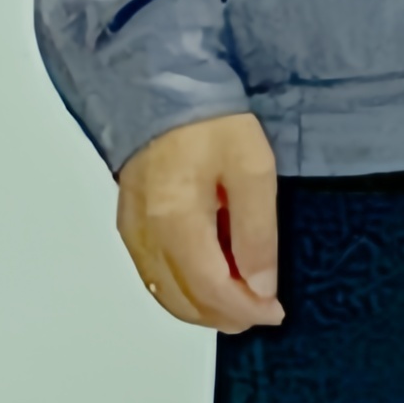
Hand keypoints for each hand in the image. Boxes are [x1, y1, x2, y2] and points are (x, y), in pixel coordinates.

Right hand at [114, 110, 283, 331]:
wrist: (164, 87)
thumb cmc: (211, 122)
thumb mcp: (252, 168)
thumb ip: (256, 231)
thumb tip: (260, 287)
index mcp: (175, 220)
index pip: (209, 289)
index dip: (243, 309)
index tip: (274, 311)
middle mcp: (145, 235)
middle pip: (182, 300)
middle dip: (224, 315)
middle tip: (260, 312)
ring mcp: (132, 232)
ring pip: (164, 294)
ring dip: (202, 308)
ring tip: (239, 303)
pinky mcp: (129, 224)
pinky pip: (153, 275)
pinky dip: (181, 290)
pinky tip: (207, 280)